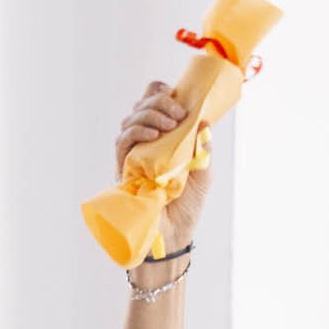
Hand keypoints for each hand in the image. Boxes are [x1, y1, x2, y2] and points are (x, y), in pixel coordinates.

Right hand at [114, 81, 210, 251]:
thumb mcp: (204, 173)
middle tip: (178, 114)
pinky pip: (123, 141)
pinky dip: (137, 132)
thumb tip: (205, 122)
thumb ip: (204, 148)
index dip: (160, 93)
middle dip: (159, 102)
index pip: (153, 104)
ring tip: (169, 124)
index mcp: (164, 137)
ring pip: (130, 119)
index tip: (176, 94)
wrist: (173, 234)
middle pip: (141, 106)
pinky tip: (153, 134)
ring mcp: (133, 154)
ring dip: (150, 114)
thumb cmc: (187, 206)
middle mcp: (146, 142)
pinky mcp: (123, 167)